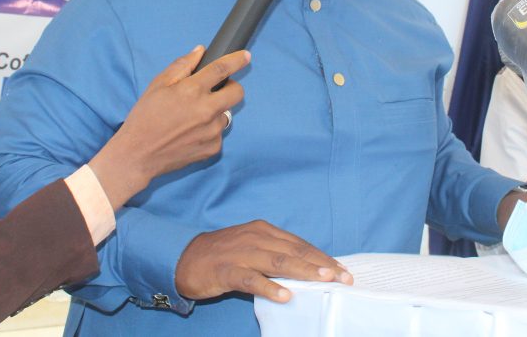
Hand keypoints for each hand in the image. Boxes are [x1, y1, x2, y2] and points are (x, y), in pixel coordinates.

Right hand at [89, 46, 248, 208]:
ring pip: (226, 114)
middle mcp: (206, 110)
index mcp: (192, 91)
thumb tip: (200, 51)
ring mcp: (212, 131)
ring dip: (216, 111)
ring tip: (192, 118)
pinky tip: (191, 133)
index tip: (246, 56)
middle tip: (216, 90)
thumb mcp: (157, 85)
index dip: (237, 60)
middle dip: (231, 87)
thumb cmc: (144, 118)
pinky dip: (209, 130)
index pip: (222, 69)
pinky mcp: (213, 148)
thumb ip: (182, 65)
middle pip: (237, 92)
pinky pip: (219, 133)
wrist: (138, 155)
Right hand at [175, 220, 352, 302]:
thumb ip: (276, 254)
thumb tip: (307, 269)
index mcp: (264, 231)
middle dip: (321, 265)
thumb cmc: (223, 255)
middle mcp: (256, 238)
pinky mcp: (226, 270)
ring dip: (303, 271)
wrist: (184, 258)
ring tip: (323, 280)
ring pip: (278, 262)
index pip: (300, 244)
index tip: (343, 270)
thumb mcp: (252, 247)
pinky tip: (285, 295)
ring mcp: (241, 253)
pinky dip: (269, 287)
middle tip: (343, 277)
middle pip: (295, 251)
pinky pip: (251, 279)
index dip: (322, 257)